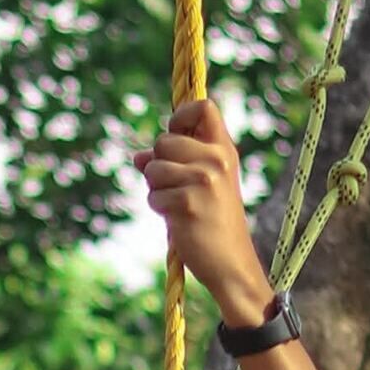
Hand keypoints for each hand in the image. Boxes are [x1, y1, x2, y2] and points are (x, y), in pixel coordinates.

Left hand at [137, 98, 271, 330]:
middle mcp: (217, 160)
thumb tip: (138, 156)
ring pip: (153, 169)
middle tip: (176, 187)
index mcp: (224, 149)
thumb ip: (175, 163)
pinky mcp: (187, 204)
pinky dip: (159, 209)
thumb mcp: (203, 184)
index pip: (203, 107)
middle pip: (164, 140)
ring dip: (156, 189)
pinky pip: (153, 196)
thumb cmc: (213, 221)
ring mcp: (203, 181)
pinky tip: (178, 220)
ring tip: (178, 205)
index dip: (181, 116)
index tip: (176, 134)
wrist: (230, 262)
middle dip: (159, 164)